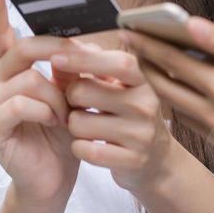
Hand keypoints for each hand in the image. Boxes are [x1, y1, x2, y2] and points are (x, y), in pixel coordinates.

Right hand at [0, 0, 79, 206]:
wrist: (55, 179)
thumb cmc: (63, 135)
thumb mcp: (73, 94)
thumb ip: (71, 67)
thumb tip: (83, 44)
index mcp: (9, 70)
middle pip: (24, 48)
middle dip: (58, 53)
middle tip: (83, 64)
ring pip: (30, 78)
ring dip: (59, 97)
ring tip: (67, 116)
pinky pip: (22, 104)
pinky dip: (46, 113)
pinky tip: (54, 126)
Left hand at [50, 38, 190, 197]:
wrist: (157, 159)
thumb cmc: (129, 116)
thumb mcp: (120, 88)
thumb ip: (93, 68)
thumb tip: (62, 52)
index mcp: (142, 81)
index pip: (116, 63)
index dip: (84, 59)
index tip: (56, 58)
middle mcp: (145, 104)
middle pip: (83, 91)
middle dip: (70, 98)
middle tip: (79, 105)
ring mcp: (141, 134)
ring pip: (78, 123)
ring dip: (73, 126)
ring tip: (87, 127)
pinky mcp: (132, 160)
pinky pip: (84, 149)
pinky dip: (78, 148)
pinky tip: (89, 145)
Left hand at [124, 18, 213, 170]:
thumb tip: (190, 25)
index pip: (173, 64)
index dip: (148, 46)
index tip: (128, 31)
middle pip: (167, 91)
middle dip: (146, 68)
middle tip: (131, 49)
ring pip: (180, 112)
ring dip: (164, 90)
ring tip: (152, 69)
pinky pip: (199, 128)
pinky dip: (187, 109)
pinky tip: (187, 96)